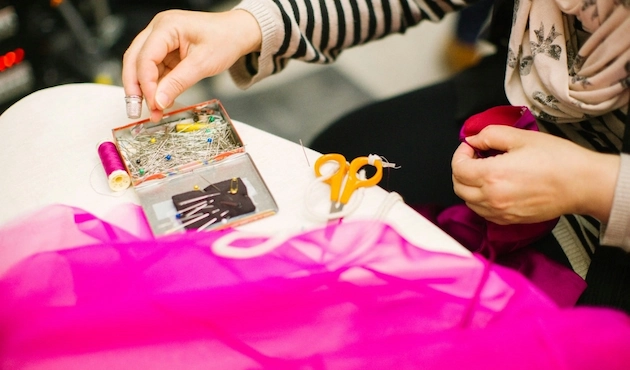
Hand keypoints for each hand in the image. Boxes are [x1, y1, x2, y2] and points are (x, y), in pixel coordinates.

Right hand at [122, 9, 261, 121]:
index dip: (146, 83)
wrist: (237, 33)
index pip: (145, 57)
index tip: (153, 103)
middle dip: (134, 87)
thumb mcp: (202, 64)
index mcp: (166, 26)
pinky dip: (155, 87)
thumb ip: (178, 83)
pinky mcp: (165, 51)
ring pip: (141, 67)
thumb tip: (158, 101)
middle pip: (134, 60)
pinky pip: (154, 70)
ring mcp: (160, 40)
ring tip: (152, 111)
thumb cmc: (225, 39)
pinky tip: (159, 101)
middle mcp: (158, 30)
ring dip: (144, 90)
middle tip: (135, 110)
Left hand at [451, 125, 619, 223]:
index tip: (471, 146)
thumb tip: (473, 139)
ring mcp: (500, 212)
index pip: (458, 168)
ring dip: (469, 185)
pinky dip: (480, 200)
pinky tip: (494, 187)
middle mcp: (492, 197)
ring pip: (468, 201)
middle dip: (461, 169)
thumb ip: (490, 135)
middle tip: (475, 156)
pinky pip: (483, 212)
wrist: (582, 184)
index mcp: (492, 175)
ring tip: (485, 171)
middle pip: (458, 186)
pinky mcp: (509, 220)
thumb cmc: (557, 159)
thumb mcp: (521, 137)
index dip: (461, 153)